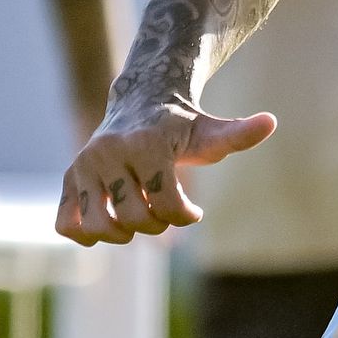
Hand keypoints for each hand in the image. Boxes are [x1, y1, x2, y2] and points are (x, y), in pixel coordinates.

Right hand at [55, 104, 274, 244]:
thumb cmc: (182, 126)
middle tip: (165, 211)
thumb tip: (271, 122)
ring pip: (97, 228)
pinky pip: (65, 225)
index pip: (166, 204)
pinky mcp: (67, 180)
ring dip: (122, 236)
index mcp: (144, 144)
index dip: (185, 216)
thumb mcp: (211, 132)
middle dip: (158, 225)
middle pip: (135, 220)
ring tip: (135, 221)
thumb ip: (238, 135)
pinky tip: (107, 226)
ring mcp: (82, 167)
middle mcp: (107, 153)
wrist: (140, 102)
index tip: (193, 210)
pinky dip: (85, 236)